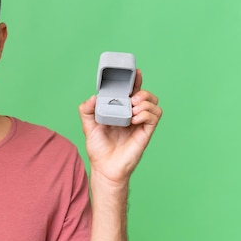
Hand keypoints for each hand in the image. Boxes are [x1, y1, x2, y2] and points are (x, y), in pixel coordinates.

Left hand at [78, 69, 161, 183]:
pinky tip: (134, 119)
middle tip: (131, 98)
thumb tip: (93, 97)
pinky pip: (155, 117)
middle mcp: (133, 115)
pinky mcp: (146, 133)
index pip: (132, 91)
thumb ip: (86, 110)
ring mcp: (140, 124)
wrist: (104, 167)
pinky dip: (146, 113)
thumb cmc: (98, 147)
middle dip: (142, 91)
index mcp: (121, 110)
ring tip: (132, 109)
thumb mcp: (88, 125)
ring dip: (145, 102)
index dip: (136, 80)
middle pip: (147, 95)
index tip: (136, 72)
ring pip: (154, 104)